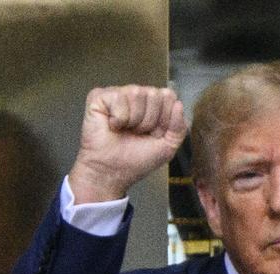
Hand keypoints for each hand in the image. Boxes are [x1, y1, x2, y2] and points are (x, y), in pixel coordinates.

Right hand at [68, 85, 186, 203]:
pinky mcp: (100, 96)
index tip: (154, 135)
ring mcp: (119, 94)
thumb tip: (178, 104)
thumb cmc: (136, 160)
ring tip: (125, 131)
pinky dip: (118, 118)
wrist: (112, 172)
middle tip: (137, 134)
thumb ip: (179, 127)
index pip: (169, 96)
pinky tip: (112, 125)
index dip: (165, 119)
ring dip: (134, 120)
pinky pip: (119, 97)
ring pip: (137, 93)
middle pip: (155, 94)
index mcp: (154, 105)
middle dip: (149, 121)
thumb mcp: (167, 147)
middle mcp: (137, 96)